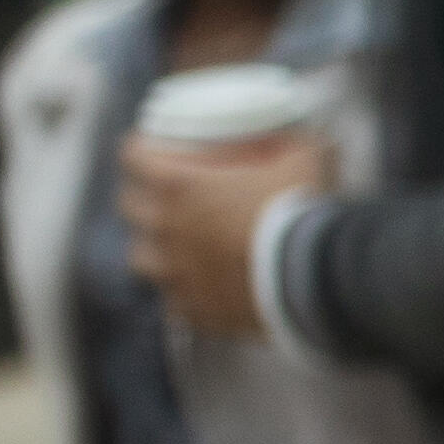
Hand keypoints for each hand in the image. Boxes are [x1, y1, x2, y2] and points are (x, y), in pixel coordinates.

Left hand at [119, 132, 327, 336]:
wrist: (313, 275)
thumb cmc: (299, 211)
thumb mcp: (302, 159)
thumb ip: (289, 144)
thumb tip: (294, 136)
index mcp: (180, 187)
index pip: (135, 158)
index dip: (140, 149)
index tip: (148, 148)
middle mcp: (166, 228)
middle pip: (130, 206)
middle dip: (143, 196)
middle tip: (163, 194)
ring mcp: (175, 272)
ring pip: (141, 257)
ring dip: (154, 247)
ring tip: (174, 246)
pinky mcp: (193, 307)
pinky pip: (173, 298)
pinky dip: (183, 290)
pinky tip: (200, 286)